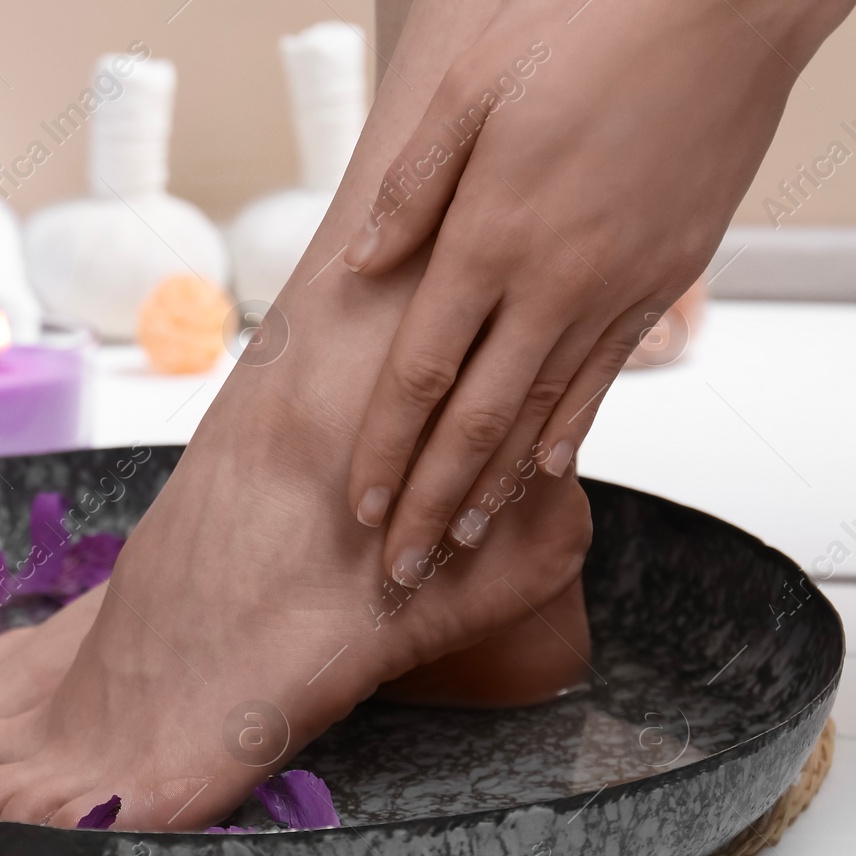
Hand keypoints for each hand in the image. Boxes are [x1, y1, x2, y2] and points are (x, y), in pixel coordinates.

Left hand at [342, 0, 848, 583]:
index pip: (420, 376)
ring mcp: (613, 287)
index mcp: (489, 238)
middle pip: (474, 422)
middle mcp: (550, 280)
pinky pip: (606, 373)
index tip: (360, 508)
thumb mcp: (470, 87)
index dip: (385, 452)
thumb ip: (412, 186)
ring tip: (459, 544)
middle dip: (430, 505)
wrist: (722, 5)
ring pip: (542, 412)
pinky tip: (547, 471)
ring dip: (495, 487)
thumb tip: (363, 262)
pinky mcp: (662, 278)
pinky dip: (572, 429)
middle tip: (400, 571)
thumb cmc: (586, 30)